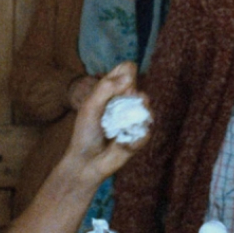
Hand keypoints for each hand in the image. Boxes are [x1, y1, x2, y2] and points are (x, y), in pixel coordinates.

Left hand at [63, 62, 150, 186]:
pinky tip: (122, 143)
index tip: (118, 86)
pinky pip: (146, 131)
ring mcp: (133, 119)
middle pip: (139, 89)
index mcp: (112, 91)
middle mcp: (125, 103)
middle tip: (120, 106)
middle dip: (133, 96)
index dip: (126, 74)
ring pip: (148, 108)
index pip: (127, 70)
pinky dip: (135, 137)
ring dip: (137, 115)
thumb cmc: (85, 132)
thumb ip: (106, 88)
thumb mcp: (90, 106)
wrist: (87, 162)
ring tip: (124, 125)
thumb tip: (130, 76)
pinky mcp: (139, 136)